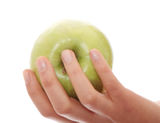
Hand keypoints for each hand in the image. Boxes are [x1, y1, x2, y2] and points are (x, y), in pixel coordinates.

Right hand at [23, 49, 159, 122]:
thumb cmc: (125, 112)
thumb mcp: (103, 106)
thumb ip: (89, 92)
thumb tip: (72, 62)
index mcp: (81, 122)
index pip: (49, 113)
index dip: (34, 93)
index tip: (26, 72)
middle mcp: (91, 122)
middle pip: (60, 107)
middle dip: (44, 84)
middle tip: (38, 60)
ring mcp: (108, 114)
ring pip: (82, 96)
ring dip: (71, 73)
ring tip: (66, 53)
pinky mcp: (125, 103)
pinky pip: (110, 84)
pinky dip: (100, 68)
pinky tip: (94, 52)